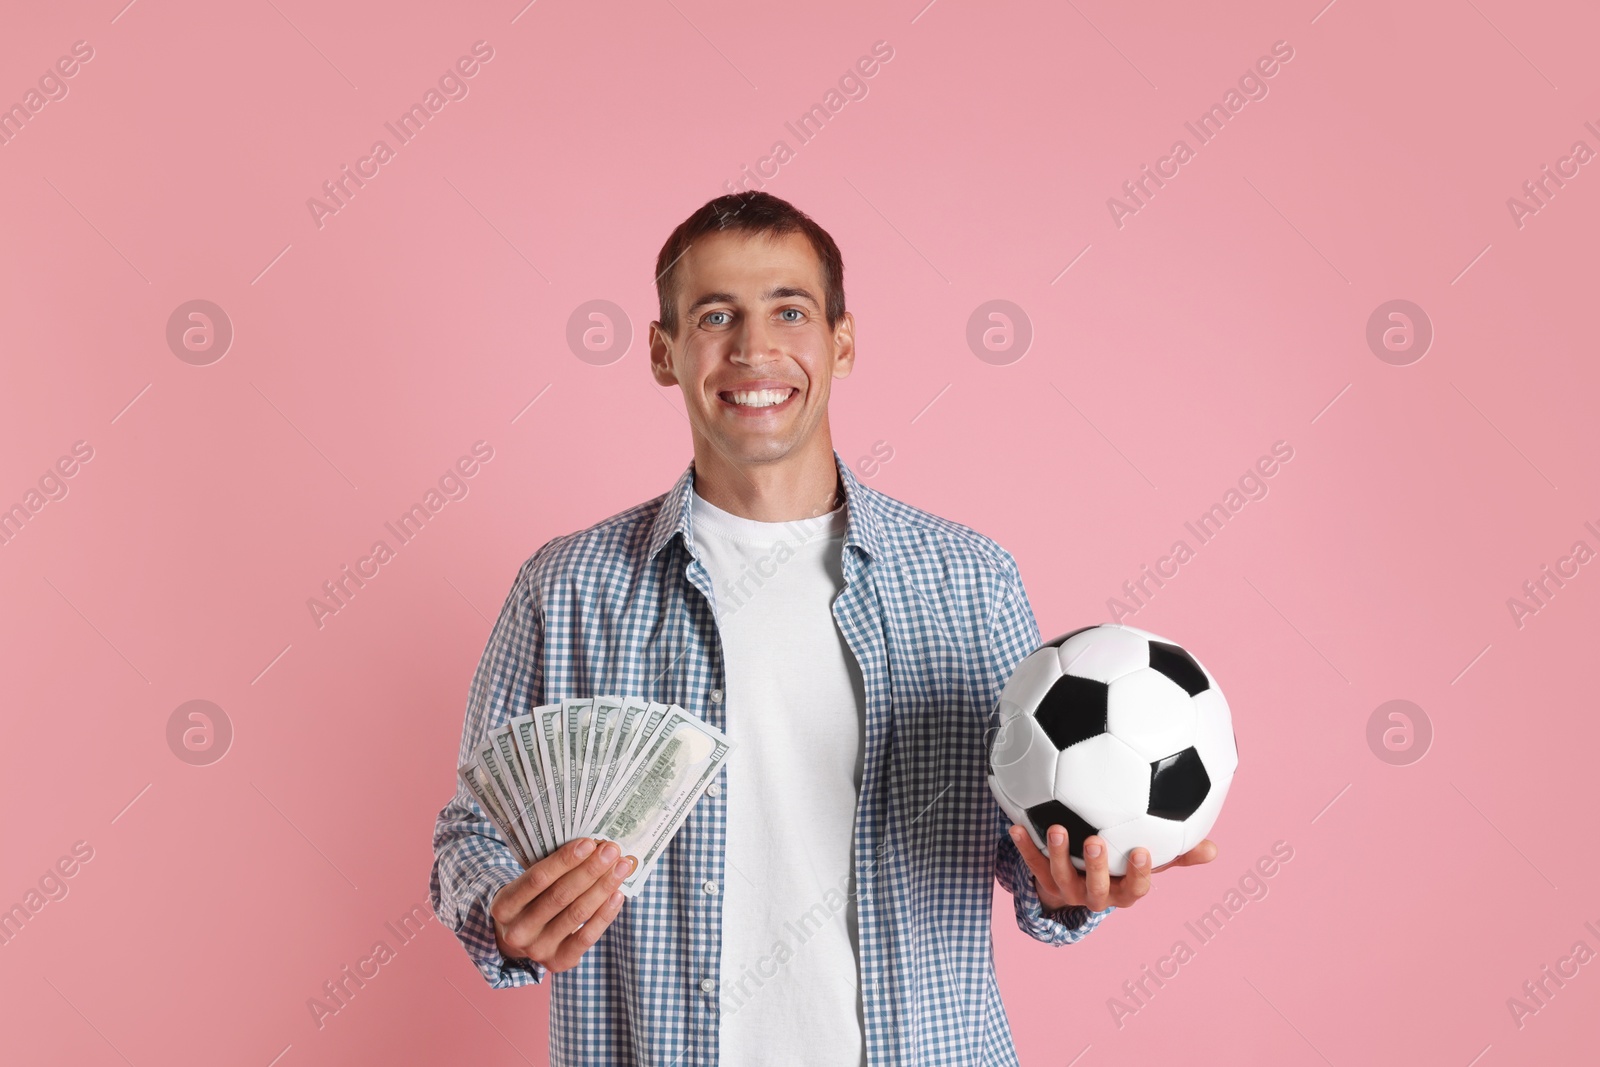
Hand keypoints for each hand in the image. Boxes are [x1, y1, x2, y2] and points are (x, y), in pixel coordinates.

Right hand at [490, 837, 636, 971]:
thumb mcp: (528, 885)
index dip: (565, 860)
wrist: (523, 939)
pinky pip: (587, 937)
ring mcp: (537, 950)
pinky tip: (618, 894)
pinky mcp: (558, 962)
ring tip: (622, 867)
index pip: (537, 878)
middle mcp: (517, 931)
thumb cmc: (532, 900)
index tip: (590, 843)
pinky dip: (605, 914)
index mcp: (504, 906)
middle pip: (560, 896)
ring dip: (603, 887)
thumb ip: (553, 869)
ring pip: (576, 914)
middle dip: (590, 870)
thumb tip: (594, 847)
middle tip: (612, 851)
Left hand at [1010, 823, 1216, 911]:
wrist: (1079, 882)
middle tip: (1095, 840)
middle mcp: (1095, 896)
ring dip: (1058, 854)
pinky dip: (1024, 847)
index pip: (1135, 890)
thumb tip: (1214, 849)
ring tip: (1056, 828)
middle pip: (1096, 889)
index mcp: (1122, 893)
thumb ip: (1177, 853)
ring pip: (1061, 878)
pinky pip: (1032, 864)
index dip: (1138, 874)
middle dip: (1096, 867)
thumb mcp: (1148, 861)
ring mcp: (1067, 889)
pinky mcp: (1043, 879)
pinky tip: (1015, 827)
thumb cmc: (1121, 866)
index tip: (1141, 850)